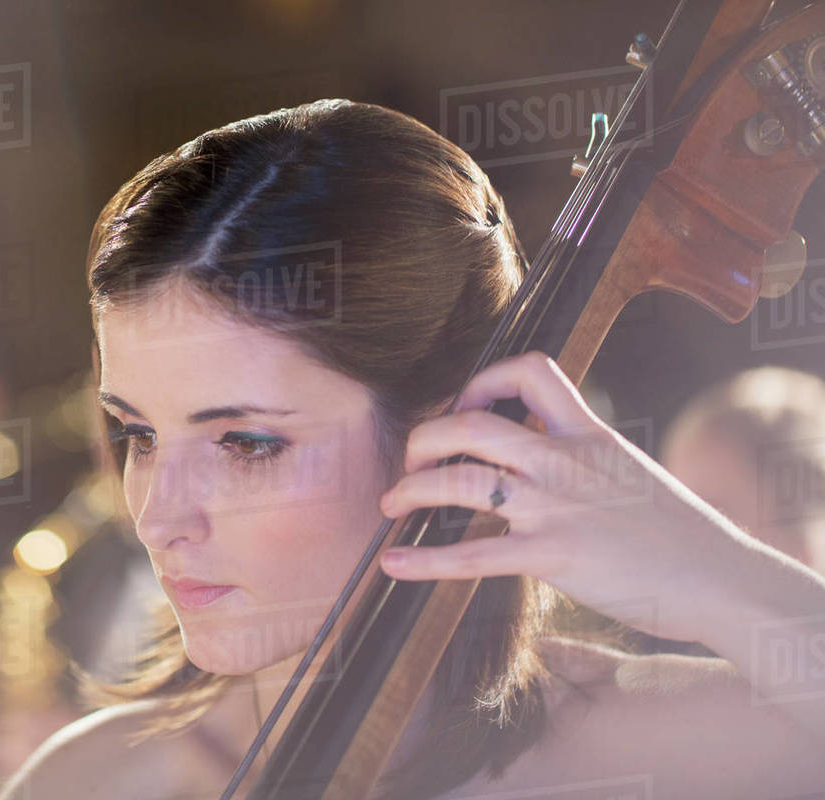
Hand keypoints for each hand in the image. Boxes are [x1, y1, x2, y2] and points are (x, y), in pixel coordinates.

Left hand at [377, 350, 754, 643]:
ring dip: (413, 489)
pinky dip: (425, 560)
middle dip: (426, 436)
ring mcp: (557, 507)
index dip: (485, 379)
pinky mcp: (553, 555)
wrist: (720, 578)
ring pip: (462, 480)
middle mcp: (566, 461)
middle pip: (474, 424)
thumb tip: (539, 458)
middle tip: (411, 459)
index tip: (464, 403)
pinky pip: (473, 554)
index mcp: (588, 433)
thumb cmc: (676, 533)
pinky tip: (394, 565)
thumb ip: (582, 458)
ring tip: (391, 506)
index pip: (532, 371)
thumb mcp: (629, 472)